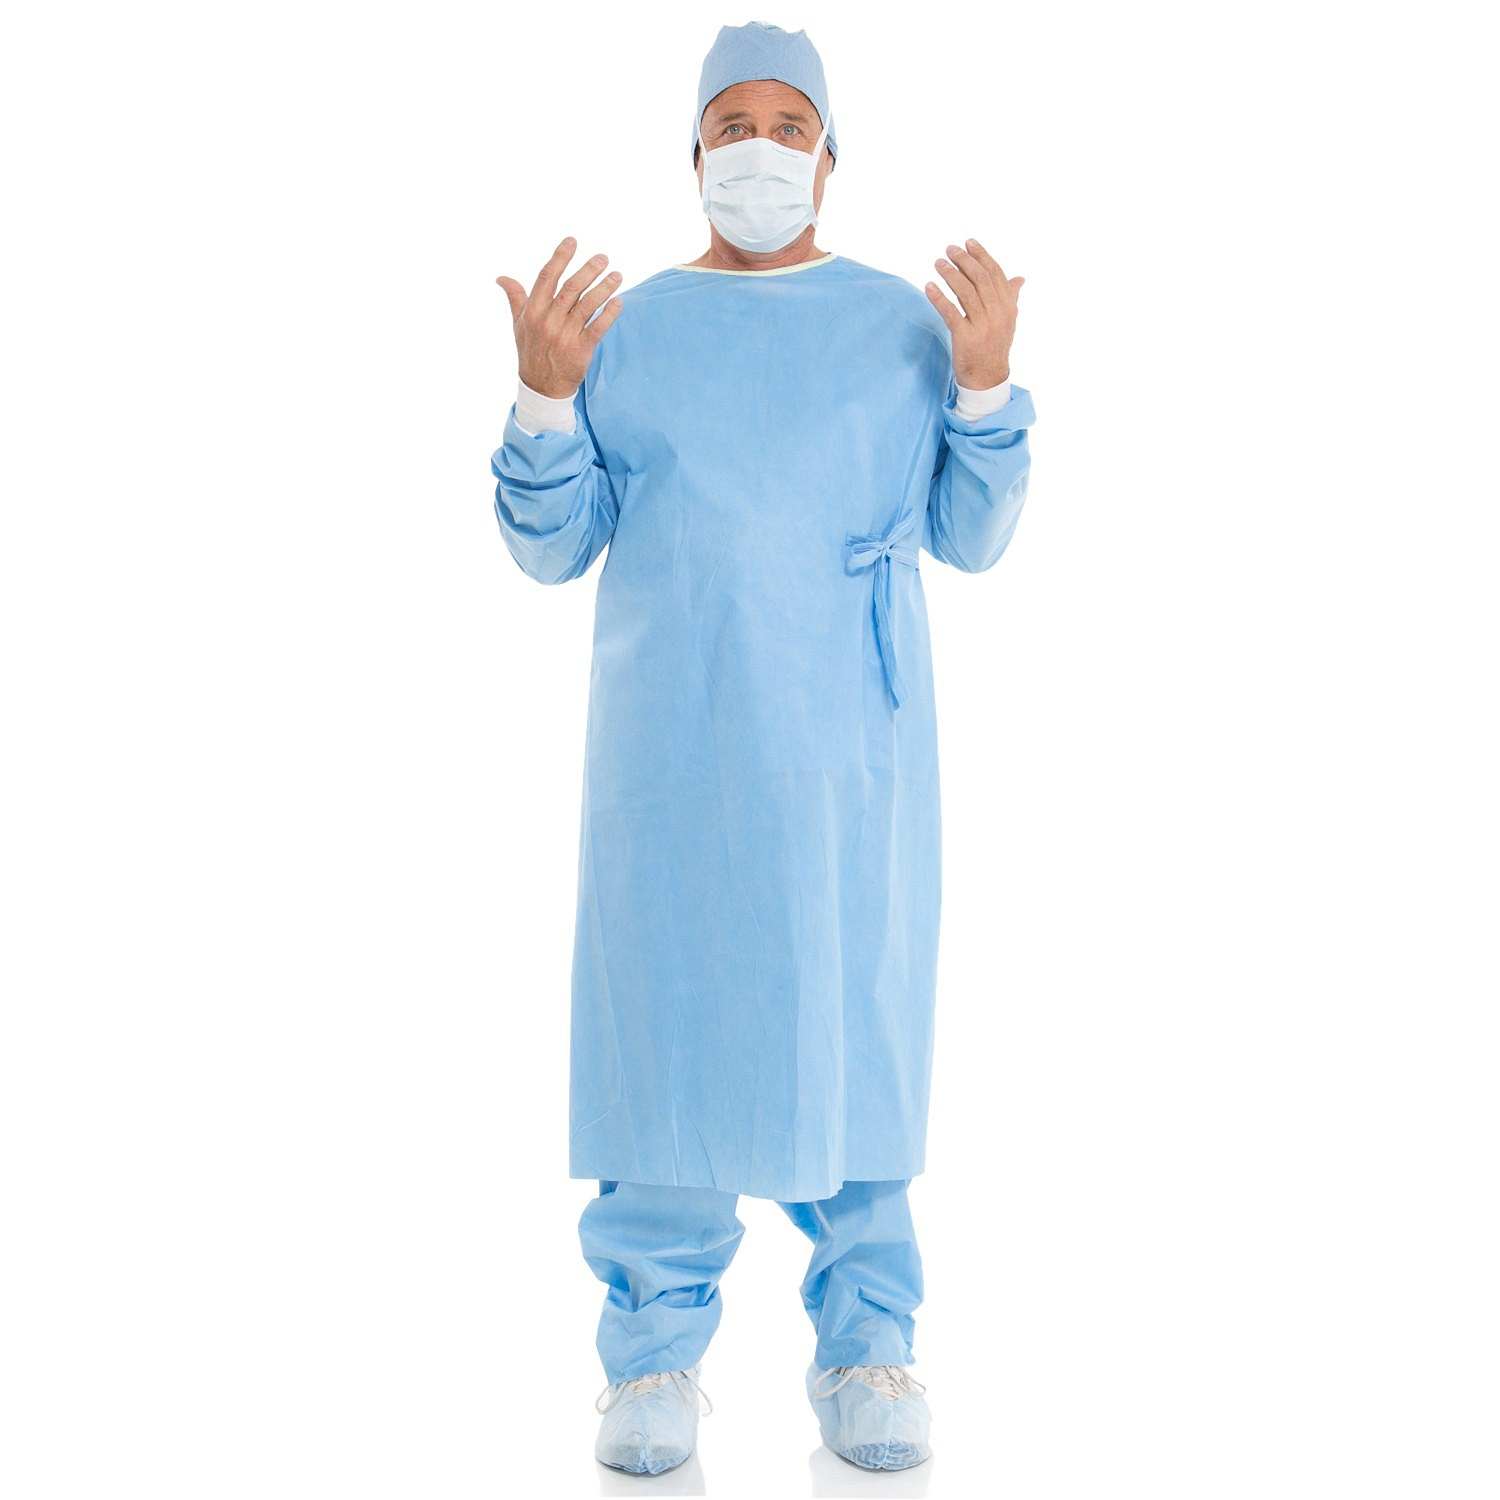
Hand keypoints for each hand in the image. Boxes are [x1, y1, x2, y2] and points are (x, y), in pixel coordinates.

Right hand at [495, 237, 622, 399]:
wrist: (541, 388)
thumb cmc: (531, 351)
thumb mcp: (519, 324)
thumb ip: (515, 298)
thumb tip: (501, 278)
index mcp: (533, 311)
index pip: (547, 277)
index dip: (560, 257)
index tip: (572, 241)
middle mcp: (548, 321)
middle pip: (571, 288)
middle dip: (589, 270)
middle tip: (603, 258)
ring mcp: (564, 336)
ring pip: (587, 305)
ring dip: (604, 288)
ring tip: (617, 275)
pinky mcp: (580, 350)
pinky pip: (597, 328)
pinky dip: (609, 314)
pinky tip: (618, 301)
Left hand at [925, 238, 1023, 389]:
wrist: (987, 378)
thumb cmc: (994, 346)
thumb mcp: (1007, 322)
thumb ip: (1011, 298)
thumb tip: (1019, 278)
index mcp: (1009, 307)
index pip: (995, 274)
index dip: (982, 256)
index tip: (969, 242)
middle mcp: (998, 314)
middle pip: (980, 279)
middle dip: (964, 261)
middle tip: (949, 250)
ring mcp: (983, 326)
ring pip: (965, 292)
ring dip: (950, 274)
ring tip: (938, 263)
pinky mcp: (966, 337)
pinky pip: (950, 312)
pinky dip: (938, 297)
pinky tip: (929, 286)